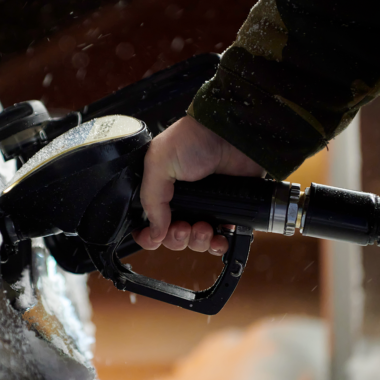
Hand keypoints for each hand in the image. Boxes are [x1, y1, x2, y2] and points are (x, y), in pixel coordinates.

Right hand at [131, 116, 264, 254]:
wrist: (231, 134)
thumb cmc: (194, 139)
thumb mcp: (159, 162)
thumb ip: (151, 199)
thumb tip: (154, 232)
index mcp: (161, 190)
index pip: (148, 223)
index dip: (148, 235)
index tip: (153, 238)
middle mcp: (181, 201)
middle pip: (172, 237)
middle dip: (176, 238)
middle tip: (183, 227)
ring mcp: (205, 207)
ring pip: (195, 242)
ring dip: (197, 241)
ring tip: (204, 227)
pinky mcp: (227, 212)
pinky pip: (220, 240)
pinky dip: (218, 244)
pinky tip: (219, 237)